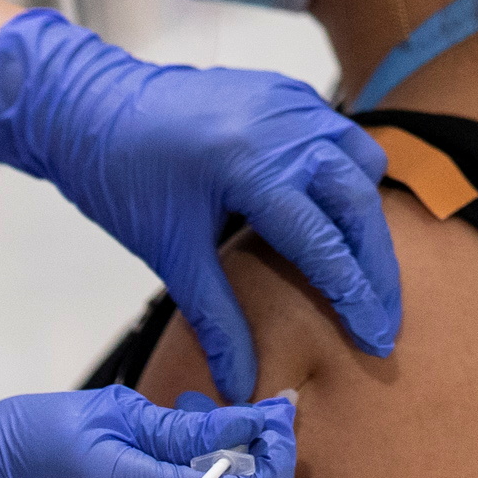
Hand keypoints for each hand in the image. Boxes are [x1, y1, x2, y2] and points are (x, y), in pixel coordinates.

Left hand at [0, 8, 400, 400]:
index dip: (356, 297)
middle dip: (379, 267)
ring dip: (370, 217)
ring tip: (366, 272)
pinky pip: (339, 133)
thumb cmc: (121, 179)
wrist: (91, 106)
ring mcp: (288, 101)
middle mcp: (281, 126)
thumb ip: (218, 320)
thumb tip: (244, 387)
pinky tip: (335, 215)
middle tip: (386, 319)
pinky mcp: (285, 90)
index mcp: (250, 166)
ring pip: (361, 162)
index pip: (325, 242)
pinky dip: (348, 175)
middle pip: (360, 203)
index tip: (376, 339)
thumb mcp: (170, 254)